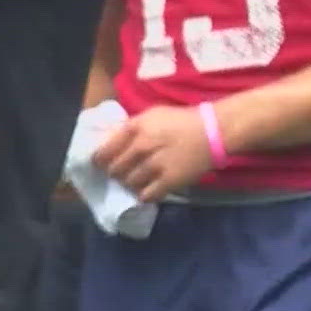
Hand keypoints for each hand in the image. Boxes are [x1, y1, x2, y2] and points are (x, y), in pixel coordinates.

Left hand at [91, 104, 215, 202]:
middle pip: (115, 169)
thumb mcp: (150, 115)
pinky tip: (146, 191)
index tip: (99, 164)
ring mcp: (155, 166)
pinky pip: (147, 195)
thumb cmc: (179, 120)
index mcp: (134, 128)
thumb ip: (129, 127)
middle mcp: (141, 147)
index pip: (104, 151)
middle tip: (118, 173)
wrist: (212, 131)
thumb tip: (108, 139)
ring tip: (134, 181)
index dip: (98, 160)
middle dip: (114, 173)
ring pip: (129, 183)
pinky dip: (143, 195)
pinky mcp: (169, 182)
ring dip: (128, 184)